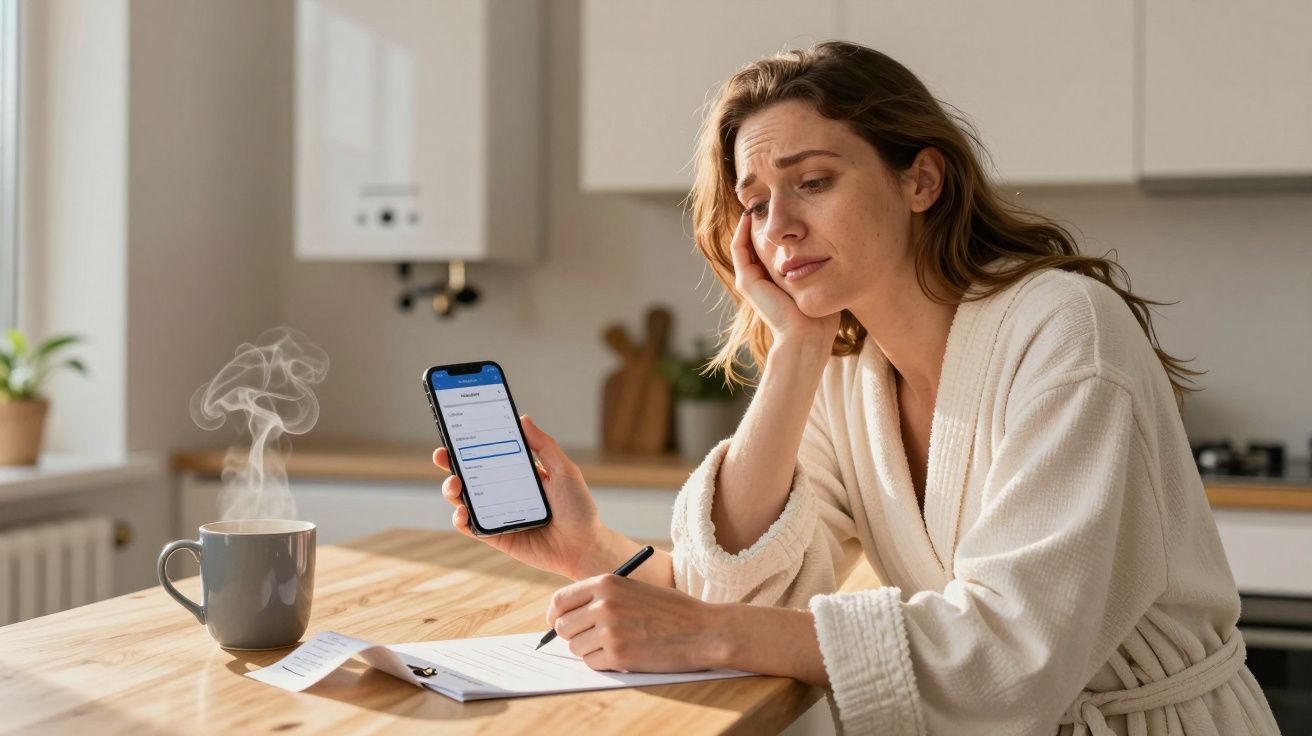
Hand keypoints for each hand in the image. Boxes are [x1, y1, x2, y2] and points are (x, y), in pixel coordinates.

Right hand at [433, 416, 604, 578]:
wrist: (585, 547)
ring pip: (464, 500)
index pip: (489, 454)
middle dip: (451, 463)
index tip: (456, 430)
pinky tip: (462, 512)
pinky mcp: (496, 536)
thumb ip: (545, 447)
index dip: (470, 443)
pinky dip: (461, 520)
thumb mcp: (565, 472)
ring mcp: (498, 514)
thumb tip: (523, 419)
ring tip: (454, 484)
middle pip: (470, 475)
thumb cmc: (579, 509)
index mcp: (519, 474)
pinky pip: (472, 527)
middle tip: (442, 455)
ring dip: (452, 490)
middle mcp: (504, 492)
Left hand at [545, 574, 729, 672]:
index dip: (555, 616)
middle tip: (590, 639)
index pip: (560, 600)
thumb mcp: (634, 589)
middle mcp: (603, 604)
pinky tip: (625, 655)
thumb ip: (601, 597)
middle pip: (563, 627)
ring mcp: (609, 631)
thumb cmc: (671, 611)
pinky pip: (592, 664)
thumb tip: (566, 617)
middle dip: (573, 636)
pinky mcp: (618, 656)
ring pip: (576, 648)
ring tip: (616, 644)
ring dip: (590, 651)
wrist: (704, 630)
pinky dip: (603, 664)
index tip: (557, 624)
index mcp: (606, 583)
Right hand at [729, 211, 839, 346]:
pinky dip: (742, 230)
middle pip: (754, 240)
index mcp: (776, 277)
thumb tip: (842, 244)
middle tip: (767, 194)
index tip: (786, 202)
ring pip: (743, 241)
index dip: (775, 223)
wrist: (808, 335)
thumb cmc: (821, 314)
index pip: (770, 244)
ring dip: (748, 220)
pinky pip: (739, 248)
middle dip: (760, 217)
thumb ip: (823, 264)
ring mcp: (751, 280)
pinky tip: (750, 214)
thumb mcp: (823, 280)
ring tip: (757, 199)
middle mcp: (760, 278)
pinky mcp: (747, 282)